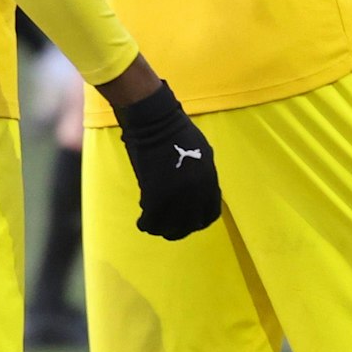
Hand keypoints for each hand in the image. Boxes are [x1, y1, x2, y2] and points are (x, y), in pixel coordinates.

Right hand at [115, 82, 221, 240]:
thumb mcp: (201, 155)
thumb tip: (196, 193)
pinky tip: (142, 220)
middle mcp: (196, 193)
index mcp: (210, 181)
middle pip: (190, 225)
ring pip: (170, 228)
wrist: (156, 122)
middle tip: (166, 226)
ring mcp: (177, 196)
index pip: (210, 215)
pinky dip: (145, 223)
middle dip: (178, 229)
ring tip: (152, 223)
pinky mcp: (155, 196)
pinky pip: (151, 221)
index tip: (186, 220)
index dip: (197, 221)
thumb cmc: (176, 133)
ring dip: (160, 229)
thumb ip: (201, 177)